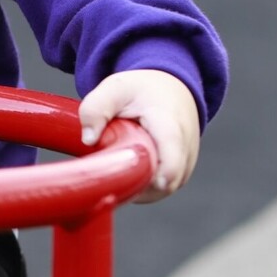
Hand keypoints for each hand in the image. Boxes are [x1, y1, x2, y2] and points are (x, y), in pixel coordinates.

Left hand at [79, 68, 201, 203]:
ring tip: (119, 168)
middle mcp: (185, 146)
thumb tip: (88, 140)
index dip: (165, 172)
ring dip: (140, 186)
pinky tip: (128, 173)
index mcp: (169, 123)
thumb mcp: (115, 88)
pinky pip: (165, 188)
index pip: (174, 154)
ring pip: (165, 188)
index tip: (151, 183)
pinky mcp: (183, 170)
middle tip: (111, 175)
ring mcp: (187, 161)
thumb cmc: (142, 90)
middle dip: (139, 185)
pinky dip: (146, 186)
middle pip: (168, 180)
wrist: (170, 89)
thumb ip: (96, 108)